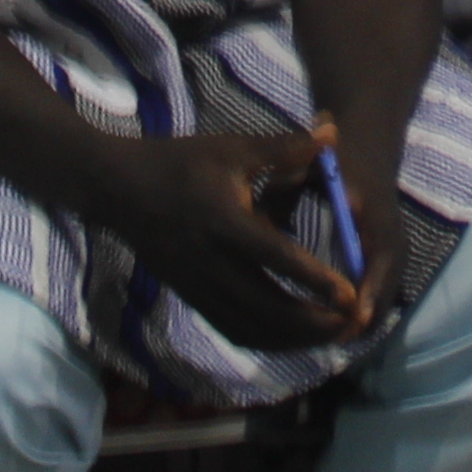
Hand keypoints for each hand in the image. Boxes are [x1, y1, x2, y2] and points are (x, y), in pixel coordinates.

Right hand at [100, 121, 372, 352]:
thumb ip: (286, 148)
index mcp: (223, 221)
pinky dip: (267, 340)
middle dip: (313, 323)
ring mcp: (197, 286)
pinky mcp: (191, 298)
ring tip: (332, 335)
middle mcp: (210, 262)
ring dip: (294, 339)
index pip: (275, 258)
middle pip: (268, 307)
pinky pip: (233, 330)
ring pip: (252, 328)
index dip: (315, 279)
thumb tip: (334, 132)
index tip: (349, 294)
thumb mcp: (234, 149)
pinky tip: (294, 338)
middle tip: (352, 322)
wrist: (119, 190)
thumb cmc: (181, 162)